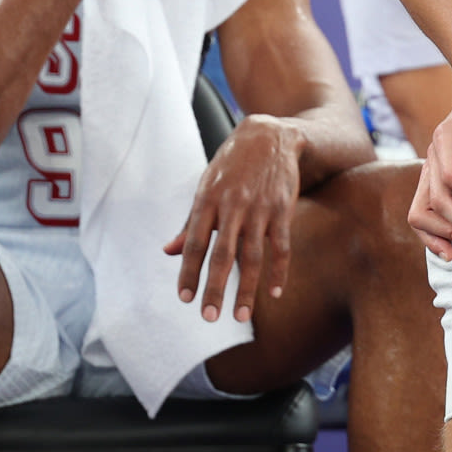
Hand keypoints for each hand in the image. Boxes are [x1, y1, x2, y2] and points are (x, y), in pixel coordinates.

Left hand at [166, 115, 302, 322]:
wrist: (269, 135)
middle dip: (215, 287)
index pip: (195, 242)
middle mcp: (233, 205)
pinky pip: (281, 246)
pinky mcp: (283, 209)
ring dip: (247, 289)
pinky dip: (278, 272)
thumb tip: (168, 251)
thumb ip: (191, 223)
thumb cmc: (232, 166)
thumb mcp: (206, 187)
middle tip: (209, 317)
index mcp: (208, 200)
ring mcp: (260, 208)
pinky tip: (274, 293)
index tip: (185, 298)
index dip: (189, 271)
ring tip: (241, 316)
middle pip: (223, 254)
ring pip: (253, 255)